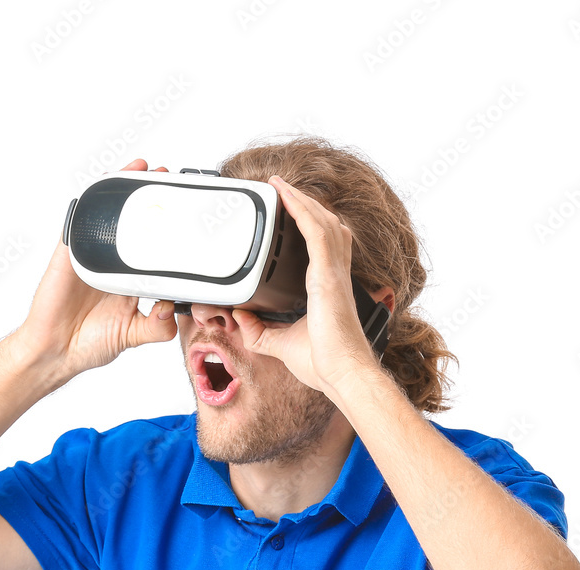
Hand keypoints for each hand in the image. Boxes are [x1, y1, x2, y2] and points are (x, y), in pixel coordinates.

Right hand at [11, 159, 176, 381]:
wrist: (56, 352)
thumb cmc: (90, 343)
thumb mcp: (134, 335)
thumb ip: (158, 326)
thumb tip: (174, 307)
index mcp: (129, 279)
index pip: (151, 245)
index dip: (166, 225)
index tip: (186, 209)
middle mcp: (111, 263)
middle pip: (132, 221)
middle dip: (149, 197)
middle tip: (168, 178)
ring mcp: (90, 255)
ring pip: (107, 214)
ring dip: (123, 188)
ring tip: (143, 169)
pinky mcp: (70, 253)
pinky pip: (80, 220)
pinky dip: (92, 201)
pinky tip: (105, 185)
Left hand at [231, 175, 377, 394]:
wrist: (340, 373)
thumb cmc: (322, 363)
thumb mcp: (279, 343)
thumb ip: (259, 331)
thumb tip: (240, 318)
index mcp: (327, 287)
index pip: (322, 245)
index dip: (309, 223)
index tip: (291, 212)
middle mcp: (334, 275)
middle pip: (324, 226)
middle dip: (304, 204)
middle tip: (281, 189)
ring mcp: (333, 272)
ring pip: (321, 222)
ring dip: (300, 200)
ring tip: (281, 186)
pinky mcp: (328, 275)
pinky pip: (315, 232)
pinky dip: (301, 210)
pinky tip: (287, 196)